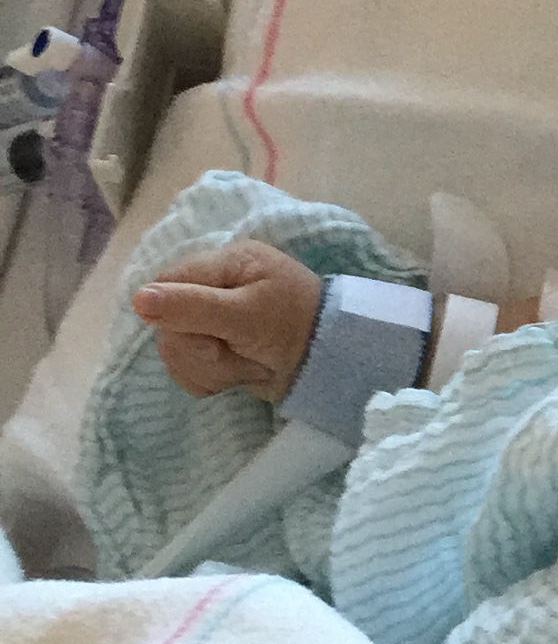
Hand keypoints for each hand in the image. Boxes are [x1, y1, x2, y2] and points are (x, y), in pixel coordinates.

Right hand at [129, 241, 326, 402]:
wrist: (333, 366)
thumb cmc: (295, 326)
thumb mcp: (246, 313)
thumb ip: (193, 306)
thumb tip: (138, 300)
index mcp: (224, 263)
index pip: (165, 285)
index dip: (173, 315)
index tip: (204, 333)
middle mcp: (213, 288)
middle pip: (165, 323)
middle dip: (200, 348)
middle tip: (233, 350)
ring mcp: (213, 322)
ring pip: (174, 350)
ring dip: (210, 367)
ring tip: (247, 363)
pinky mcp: (217, 352)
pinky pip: (188, 369)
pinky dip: (212, 379)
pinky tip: (241, 374)